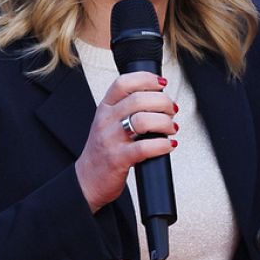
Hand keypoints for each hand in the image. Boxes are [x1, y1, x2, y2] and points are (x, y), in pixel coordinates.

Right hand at [75, 71, 177, 212]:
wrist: (87, 180)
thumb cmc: (104, 150)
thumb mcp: (108, 122)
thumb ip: (127, 107)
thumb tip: (160, 96)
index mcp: (105, 108)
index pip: (123, 83)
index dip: (146, 79)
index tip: (162, 83)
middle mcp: (106, 121)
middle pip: (139, 99)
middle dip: (163, 102)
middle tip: (172, 110)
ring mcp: (111, 140)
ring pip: (143, 121)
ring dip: (165, 122)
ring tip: (171, 128)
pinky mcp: (118, 160)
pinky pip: (144, 148)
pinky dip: (162, 145)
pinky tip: (168, 145)